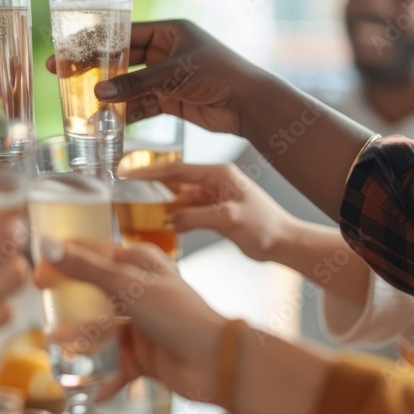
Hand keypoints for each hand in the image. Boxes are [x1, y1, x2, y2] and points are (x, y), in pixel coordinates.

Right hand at [38, 238, 225, 403]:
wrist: (213, 362)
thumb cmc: (177, 314)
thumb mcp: (126, 285)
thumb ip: (84, 268)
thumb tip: (48, 246)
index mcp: (139, 263)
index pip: (95, 252)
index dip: (66, 255)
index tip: (38, 260)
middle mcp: (139, 290)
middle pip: (94, 291)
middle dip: (68, 297)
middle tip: (40, 297)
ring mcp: (141, 324)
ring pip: (100, 329)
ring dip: (78, 339)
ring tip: (52, 344)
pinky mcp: (144, 355)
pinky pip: (117, 367)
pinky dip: (106, 379)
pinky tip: (92, 391)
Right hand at [45, 20, 258, 135]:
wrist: (249, 105)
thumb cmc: (219, 74)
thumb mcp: (175, 74)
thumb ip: (136, 84)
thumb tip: (99, 91)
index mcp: (169, 31)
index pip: (124, 33)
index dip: (96, 41)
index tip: (70, 48)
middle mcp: (166, 51)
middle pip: (122, 59)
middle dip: (96, 69)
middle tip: (63, 74)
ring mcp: (168, 77)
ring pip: (129, 85)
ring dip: (110, 94)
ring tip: (82, 103)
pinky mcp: (171, 100)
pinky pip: (141, 104)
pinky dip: (126, 112)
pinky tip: (108, 120)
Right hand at [125, 162, 299, 262]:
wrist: (285, 244)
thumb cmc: (266, 227)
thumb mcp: (228, 220)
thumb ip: (195, 217)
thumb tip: (169, 220)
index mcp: (219, 174)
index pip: (177, 169)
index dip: (151, 171)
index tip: (129, 172)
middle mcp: (215, 182)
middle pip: (176, 181)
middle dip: (153, 186)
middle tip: (128, 189)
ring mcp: (215, 197)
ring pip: (181, 198)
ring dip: (165, 206)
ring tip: (142, 210)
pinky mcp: (216, 213)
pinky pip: (189, 212)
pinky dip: (178, 218)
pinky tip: (167, 226)